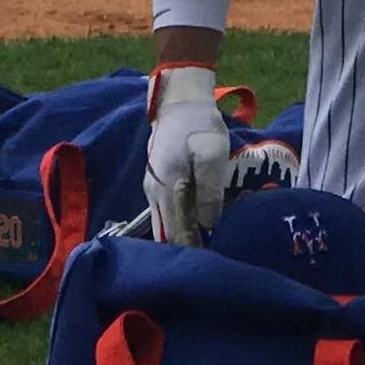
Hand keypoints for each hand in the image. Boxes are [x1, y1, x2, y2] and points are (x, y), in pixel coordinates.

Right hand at [145, 64, 235, 245]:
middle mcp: (153, 194)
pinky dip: (181, 223)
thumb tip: (208, 225)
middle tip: (212, 259)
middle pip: (167, 234)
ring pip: (165, 225)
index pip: (175, 233)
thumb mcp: (211, 155)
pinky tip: (198, 226)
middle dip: (186, 248)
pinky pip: (167, 212)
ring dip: (183, 236)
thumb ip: (209, 191)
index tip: (210, 263)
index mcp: (165, 188)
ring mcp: (152, 189)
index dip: (192, 250)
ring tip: (208, 245)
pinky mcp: (157, 184)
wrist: (180, 101)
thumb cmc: (198, 126)